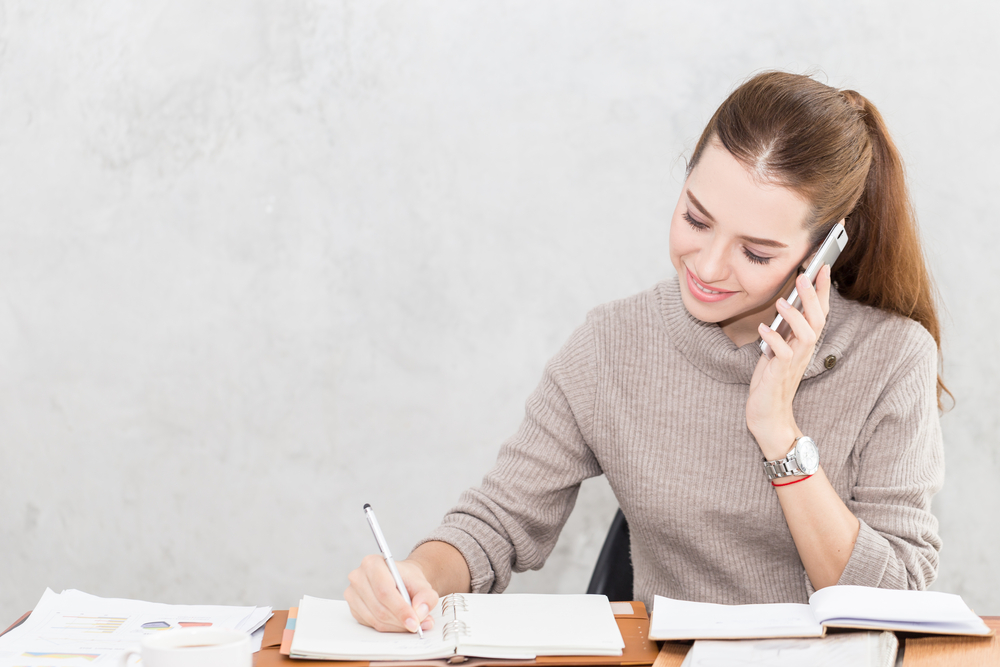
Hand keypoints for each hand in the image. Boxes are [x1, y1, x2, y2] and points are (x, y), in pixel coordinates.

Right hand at [345, 555, 438, 632]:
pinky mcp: (353, 608)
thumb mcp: (423, 584)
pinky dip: (388, 627)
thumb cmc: (408, 580)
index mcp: (372, 563)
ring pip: (375, 618)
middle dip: (400, 620)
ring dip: (395, 626)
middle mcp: (358, 577)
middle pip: (379, 607)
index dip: (400, 609)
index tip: (415, 622)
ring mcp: (352, 594)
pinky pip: (371, 624)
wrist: (401, 580)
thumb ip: (426, 597)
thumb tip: (420, 612)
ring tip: (412, 624)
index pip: (384, 591)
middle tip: (417, 625)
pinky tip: (399, 622)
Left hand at [748, 264, 831, 459]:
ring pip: (806, 335)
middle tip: (806, 274)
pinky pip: (783, 354)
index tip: (822, 266)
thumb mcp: (776, 350)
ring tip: (782, 302)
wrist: (767, 416)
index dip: (822, 290)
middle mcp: (803, 351)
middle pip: (817, 320)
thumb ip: (782, 330)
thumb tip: (784, 303)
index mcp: (803, 343)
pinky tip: (764, 329)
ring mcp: (793, 363)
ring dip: (795, 317)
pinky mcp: (780, 374)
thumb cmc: (770, 382)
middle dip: (813, 296)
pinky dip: (774, 340)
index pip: (819, 313)